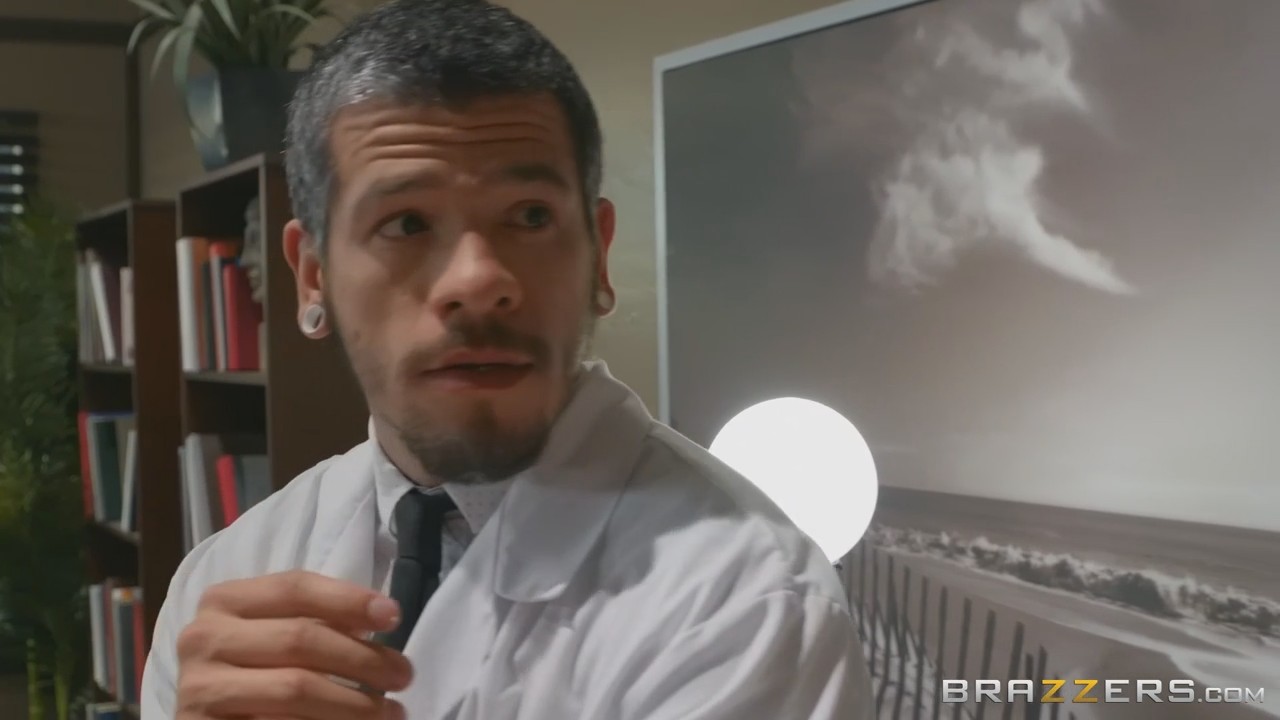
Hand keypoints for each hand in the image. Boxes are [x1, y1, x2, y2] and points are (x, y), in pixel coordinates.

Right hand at [175, 570, 410, 719]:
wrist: (212, 718)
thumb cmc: (255, 668)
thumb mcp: (277, 633)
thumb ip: (316, 620)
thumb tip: (380, 617)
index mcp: (224, 601)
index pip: (294, 588)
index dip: (348, 599)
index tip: (394, 616)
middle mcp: (203, 639)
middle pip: (301, 638)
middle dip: (363, 657)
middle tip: (403, 675)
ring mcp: (200, 689)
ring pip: (294, 689)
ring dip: (354, 704)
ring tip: (391, 712)